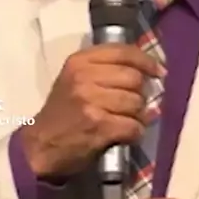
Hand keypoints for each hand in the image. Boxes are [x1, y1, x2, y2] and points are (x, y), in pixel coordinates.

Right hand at [20, 44, 163, 177]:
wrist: (40, 146)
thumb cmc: (62, 113)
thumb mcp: (74, 80)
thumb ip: (104, 69)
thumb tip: (146, 71)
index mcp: (79, 61)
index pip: (123, 52)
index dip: (146, 62)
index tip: (158, 72)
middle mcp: (84, 77)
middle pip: (134, 78)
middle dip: (141, 94)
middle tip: (135, 105)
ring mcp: (91, 101)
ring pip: (136, 103)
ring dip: (139, 116)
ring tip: (127, 121)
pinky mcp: (99, 125)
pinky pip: (133, 126)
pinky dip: (135, 133)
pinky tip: (126, 135)